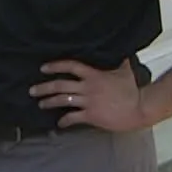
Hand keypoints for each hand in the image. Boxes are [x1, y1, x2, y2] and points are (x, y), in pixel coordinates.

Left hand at [29, 59, 148, 131]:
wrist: (140, 108)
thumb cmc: (132, 89)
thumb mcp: (124, 70)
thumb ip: (118, 59)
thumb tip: (120, 48)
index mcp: (94, 75)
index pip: (70, 66)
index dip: (55, 66)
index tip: (43, 68)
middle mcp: (88, 87)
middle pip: (61, 85)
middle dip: (44, 87)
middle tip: (32, 90)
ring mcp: (88, 102)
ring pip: (63, 101)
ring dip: (49, 102)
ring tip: (40, 104)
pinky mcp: (91, 116)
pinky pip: (73, 118)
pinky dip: (64, 121)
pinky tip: (59, 123)